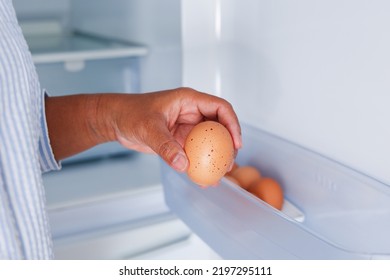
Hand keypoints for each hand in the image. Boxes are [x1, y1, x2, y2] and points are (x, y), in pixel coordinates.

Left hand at [98, 87, 241, 171]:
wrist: (115, 121)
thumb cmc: (129, 113)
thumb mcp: (148, 128)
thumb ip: (165, 146)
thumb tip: (183, 165)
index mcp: (189, 100)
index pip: (220, 107)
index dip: (233, 124)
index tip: (236, 143)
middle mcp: (192, 112)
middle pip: (220, 126)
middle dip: (229, 144)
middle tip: (229, 163)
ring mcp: (187, 127)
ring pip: (210, 141)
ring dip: (216, 156)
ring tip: (220, 174)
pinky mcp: (180, 140)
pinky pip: (196, 152)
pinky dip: (201, 163)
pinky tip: (203, 178)